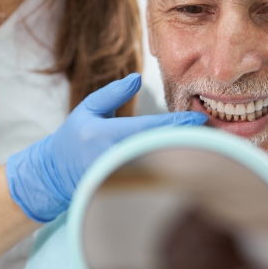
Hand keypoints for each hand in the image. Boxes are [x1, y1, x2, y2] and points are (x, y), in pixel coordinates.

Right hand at [7, 74, 207, 221]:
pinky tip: (187, 163)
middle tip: (213, 134)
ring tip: (207, 147)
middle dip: (187, 142)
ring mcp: (119, 178)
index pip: (149, 129)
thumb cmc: (73, 137)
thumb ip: (112, 93)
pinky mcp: (122, 191)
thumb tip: (137, 77)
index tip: (200, 119)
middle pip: (160, 150)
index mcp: (105, 135)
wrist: (54, 174)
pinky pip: (151, 179)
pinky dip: (171, 170)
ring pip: (158, 166)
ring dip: (182, 157)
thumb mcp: (88, 109)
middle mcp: (113, 158)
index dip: (177, 125)